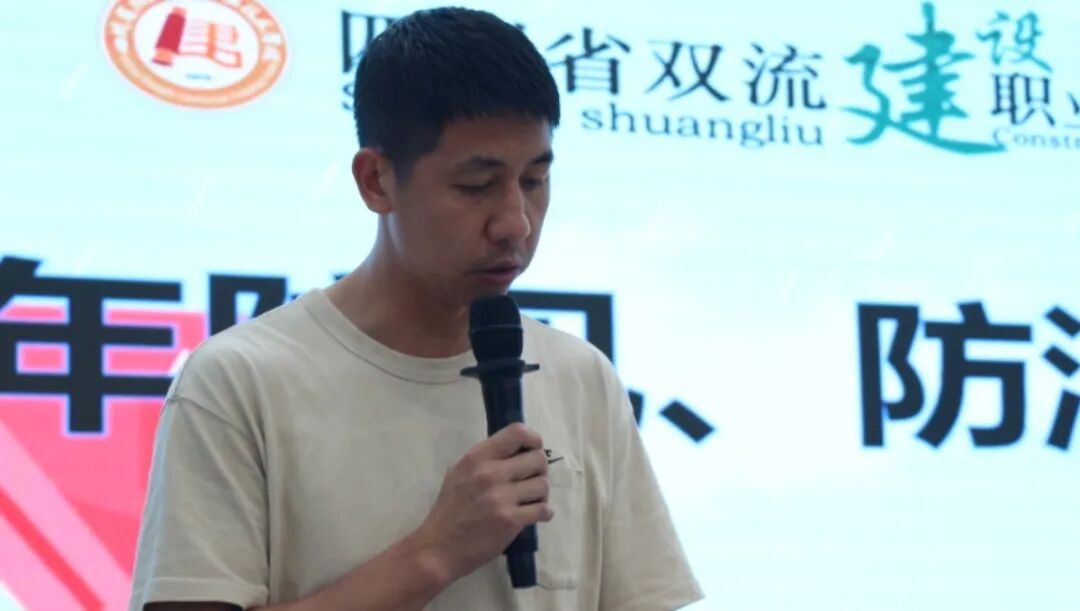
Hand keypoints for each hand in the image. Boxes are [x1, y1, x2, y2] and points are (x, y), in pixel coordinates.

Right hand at [413, 423, 552, 582]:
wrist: (439, 548)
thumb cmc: (449, 510)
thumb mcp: (458, 473)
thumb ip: (484, 460)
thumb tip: (515, 451)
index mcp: (476, 458)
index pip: (516, 433)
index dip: (533, 439)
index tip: (533, 450)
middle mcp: (490, 473)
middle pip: (537, 459)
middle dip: (539, 470)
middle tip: (531, 480)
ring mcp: (501, 497)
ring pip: (543, 485)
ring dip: (541, 494)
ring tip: (530, 500)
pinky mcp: (510, 520)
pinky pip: (543, 509)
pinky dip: (544, 512)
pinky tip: (535, 515)